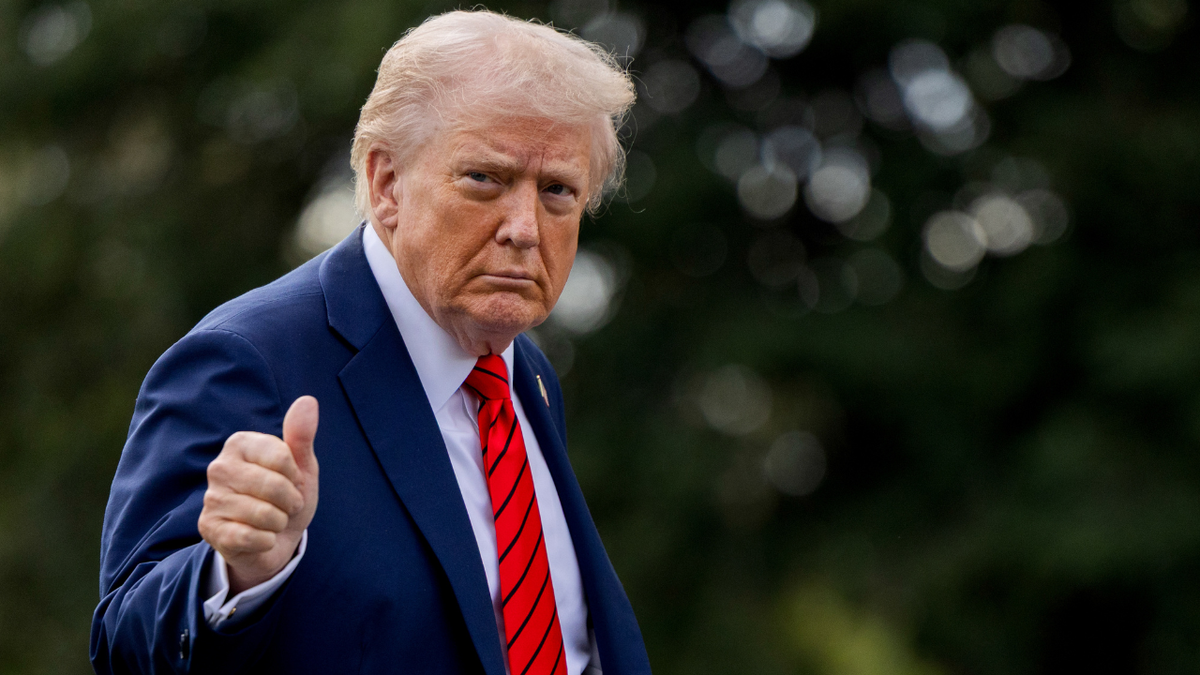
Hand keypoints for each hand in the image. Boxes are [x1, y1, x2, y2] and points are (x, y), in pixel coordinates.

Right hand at [198, 396, 319, 594]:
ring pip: (265, 514)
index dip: (296, 477)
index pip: (283, 457)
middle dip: (290, 502)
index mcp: (240, 444)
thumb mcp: (301, 467)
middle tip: (285, 506)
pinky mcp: (208, 528)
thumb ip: (301, 436)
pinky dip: (266, 541)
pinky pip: (252, 537)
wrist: (275, 541)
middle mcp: (219, 467)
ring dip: (279, 523)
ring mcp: (211, 498)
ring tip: (272, 521)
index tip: (292, 482)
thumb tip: (308, 400)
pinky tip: (259, 538)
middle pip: (274, 486)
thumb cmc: (287, 497)